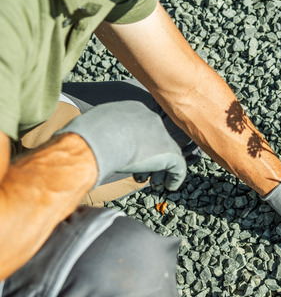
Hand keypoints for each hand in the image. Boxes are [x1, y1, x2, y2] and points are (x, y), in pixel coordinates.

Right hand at [56, 101, 186, 189]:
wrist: (98, 139)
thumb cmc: (86, 134)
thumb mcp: (90, 126)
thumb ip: (98, 132)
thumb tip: (86, 141)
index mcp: (132, 109)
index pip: (142, 129)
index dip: (138, 147)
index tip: (131, 160)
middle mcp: (150, 119)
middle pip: (156, 140)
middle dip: (150, 159)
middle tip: (144, 174)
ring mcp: (162, 135)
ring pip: (168, 154)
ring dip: (161, 170)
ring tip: (155, 183)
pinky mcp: (168, 152)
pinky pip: (178, 166)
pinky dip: (174, 177)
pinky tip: (169, 186)